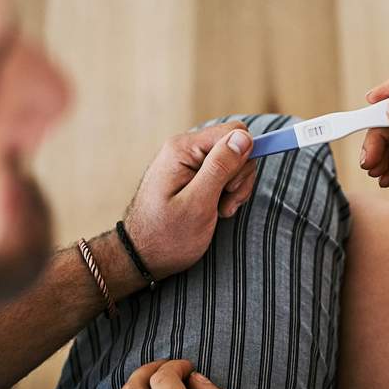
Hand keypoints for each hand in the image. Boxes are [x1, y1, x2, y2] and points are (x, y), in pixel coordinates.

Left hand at [123, 121, 255, 278]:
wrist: (144, 256)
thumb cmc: (167, 236)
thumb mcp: (198, 204)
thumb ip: (220, 167)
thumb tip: (244, 137)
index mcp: (183, 149)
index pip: (234, 132)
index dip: (244, 158)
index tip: (234, 189)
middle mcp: (186, 148)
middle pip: (236, 146)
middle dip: (239, 177)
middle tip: (224, 205)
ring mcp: (189, 161)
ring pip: (234, 162)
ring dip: (235, 188)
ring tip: (219, 210)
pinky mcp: (194, 174)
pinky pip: (224, 173)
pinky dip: (227, 193)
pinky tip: (216, 209)